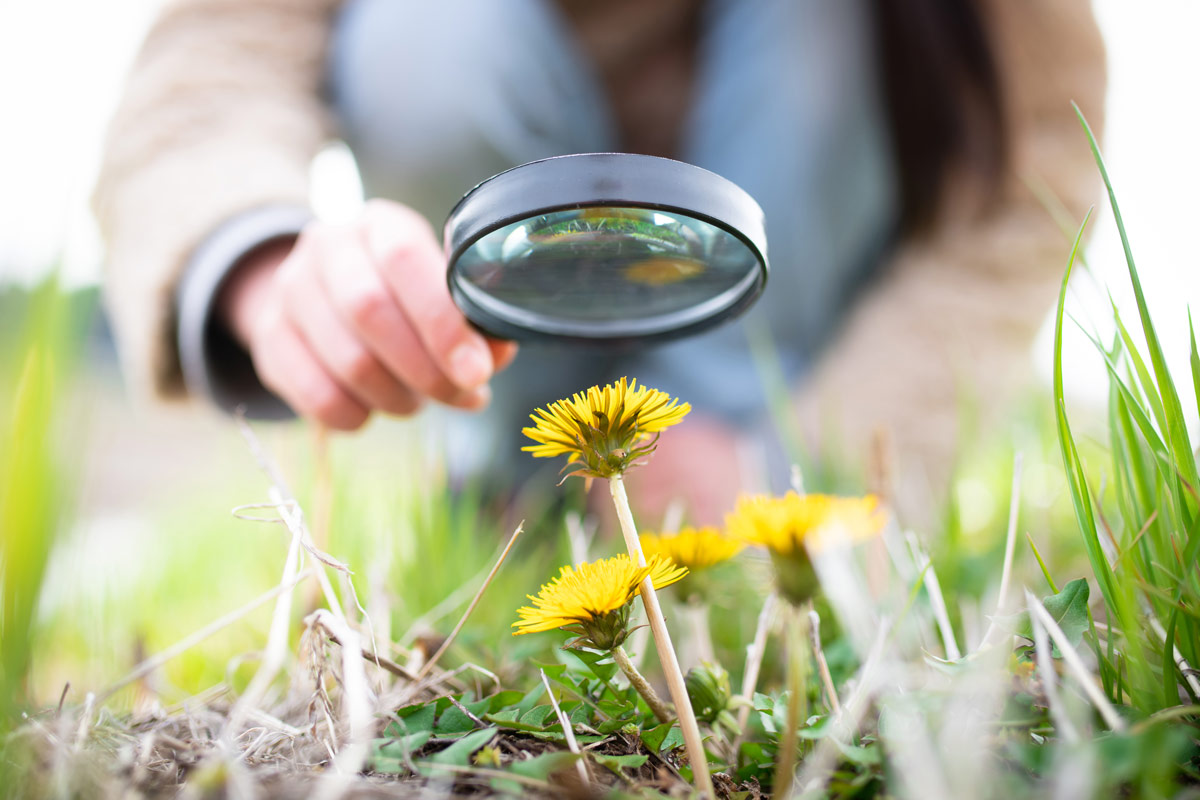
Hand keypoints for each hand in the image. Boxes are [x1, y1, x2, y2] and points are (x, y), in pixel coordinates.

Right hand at [218, 199, 517, 429]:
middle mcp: (327, 246)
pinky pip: (316, 396)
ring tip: (419, 400)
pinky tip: (373, 410)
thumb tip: (495, 354)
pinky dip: (357, 415)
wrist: (322, 295)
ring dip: (397, 397)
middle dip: (426, 369)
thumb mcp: (441, 290)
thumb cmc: (403, 297)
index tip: (476, 370)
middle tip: (460, 395)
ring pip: (348, 361)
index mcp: (380, 224)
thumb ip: (474, 319)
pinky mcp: (269, 340)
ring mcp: (290, 291)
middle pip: (370, 310)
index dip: (443, 322)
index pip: (404, 260)